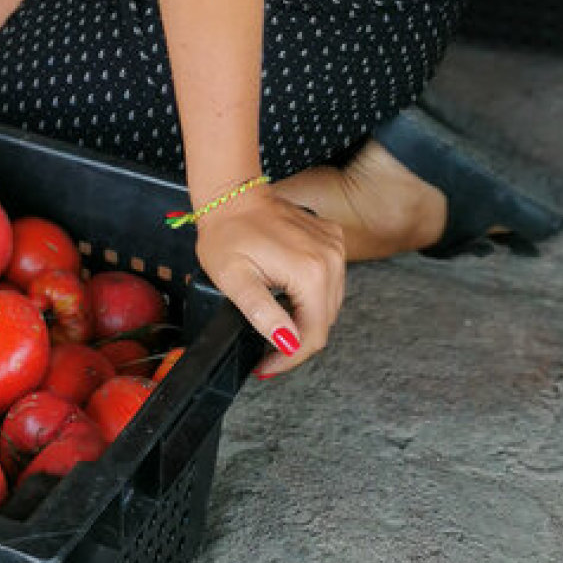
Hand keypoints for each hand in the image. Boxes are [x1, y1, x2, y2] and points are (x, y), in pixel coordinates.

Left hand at [191, 185, 344, 378]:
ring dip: (305, 321)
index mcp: (311, 271)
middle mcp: (331, 259)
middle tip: (268, 353)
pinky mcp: (333, 240)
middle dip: (296, 342)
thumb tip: (287, 342)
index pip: (313, 333)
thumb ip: (263, 315)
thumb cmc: (227, 234)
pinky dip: (312, 297)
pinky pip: (330, 281)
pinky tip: (288, 299)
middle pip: (324, 321)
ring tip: (276, 328)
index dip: (290, 358)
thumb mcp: (235, 281)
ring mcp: (335, 246)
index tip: (268, 367)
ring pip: (330, 304)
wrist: (232, 195)